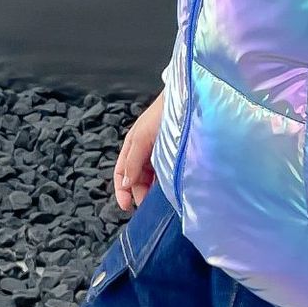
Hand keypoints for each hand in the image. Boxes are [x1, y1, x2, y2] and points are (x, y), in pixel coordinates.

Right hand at [112, 90, 163, 210]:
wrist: (187, 99)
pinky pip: (164, 174)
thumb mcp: (142, 138)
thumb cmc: (161, 114)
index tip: (127, 206)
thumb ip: (133, 162)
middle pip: (136, 179)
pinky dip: (164, 183)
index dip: (121, 190)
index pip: (120, 173)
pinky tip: (170, 190)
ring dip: (152, 190)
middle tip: (149, 206)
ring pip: (151, 178)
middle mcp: (143, 152)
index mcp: (132, 146)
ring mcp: (159, 153)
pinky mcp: (173, 155)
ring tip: (161, 200)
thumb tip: (125, 183)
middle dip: (140, 193)